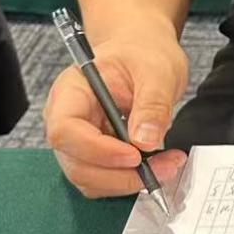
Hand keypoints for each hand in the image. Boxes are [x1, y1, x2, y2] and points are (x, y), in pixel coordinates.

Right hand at [45, 22, 188, 197]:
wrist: (142, 52)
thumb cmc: (143, 54)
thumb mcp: (158, 70)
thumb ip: (152, 103)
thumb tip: (146, 140)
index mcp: (71, 91)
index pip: (65, 130)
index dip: (96, 150)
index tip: (135, 155)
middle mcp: (66, 119)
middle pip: (76, 163)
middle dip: (120, 174)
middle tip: (164, 166)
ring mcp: (78, 141)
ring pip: (89, 179)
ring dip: (128, 182)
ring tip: (167, 164)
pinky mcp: (94, 155)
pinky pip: (104, 180)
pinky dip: (130, 181)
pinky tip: (157, 166)